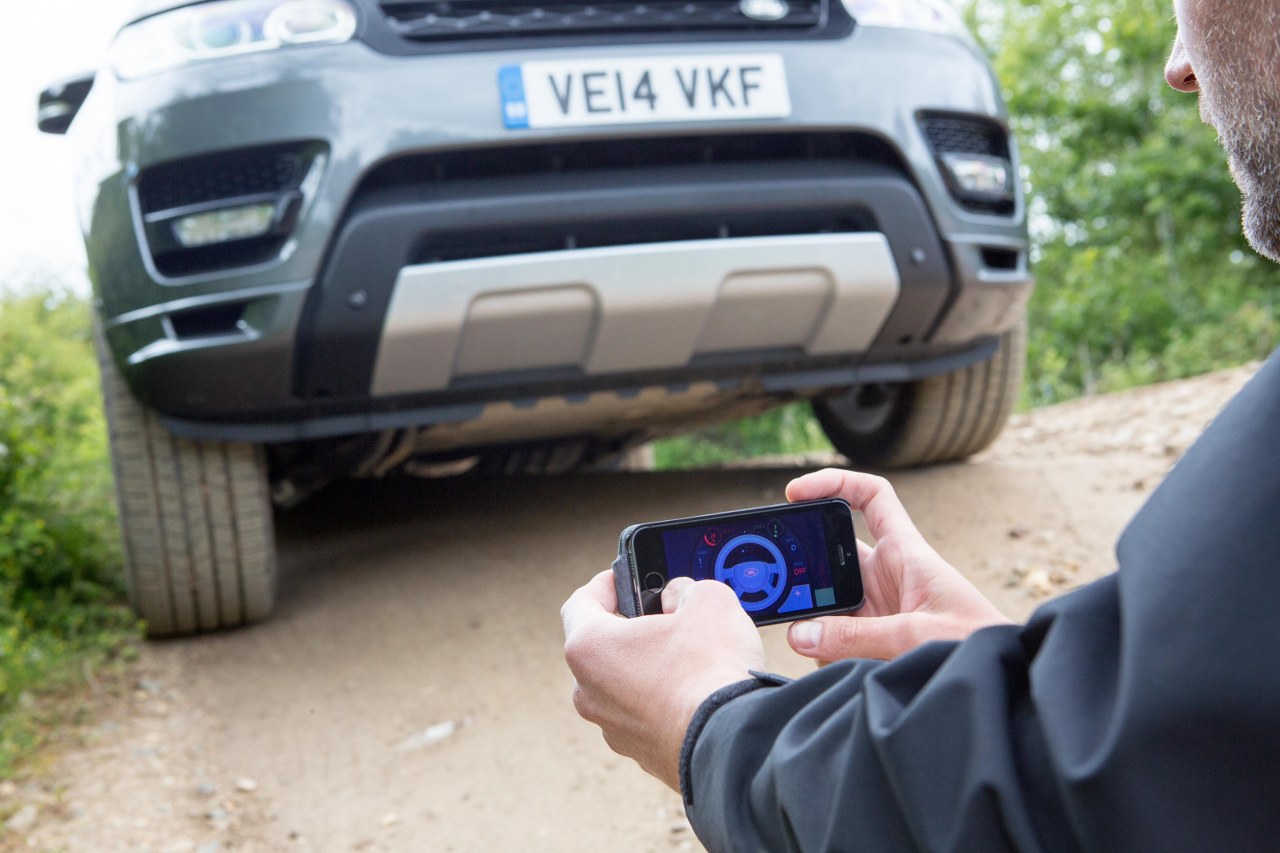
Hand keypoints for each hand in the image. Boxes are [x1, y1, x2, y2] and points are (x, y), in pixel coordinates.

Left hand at [562, 570, 763, 790]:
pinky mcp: (641, 753)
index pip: (581, 602)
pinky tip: (696, 692)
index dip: (606, 583)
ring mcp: (613, 728)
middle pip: (604, 647)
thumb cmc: (709, 670)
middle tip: (667, 616)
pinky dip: (664, 700)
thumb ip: (685, 589)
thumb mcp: (707, 600)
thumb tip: (680, 599)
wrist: (731, 742)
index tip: (624, 578)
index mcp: (589, 648)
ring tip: (689, 657)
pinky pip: (646, 715)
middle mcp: (589, 693)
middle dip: (634, 628)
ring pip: (624, 684)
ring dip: (649, 666)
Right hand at [784, 468, 1010, 661]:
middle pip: (831, 556)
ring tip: (816, 647)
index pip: (870, 498)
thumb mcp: (916, 636)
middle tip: (783, 589)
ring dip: (818, 624)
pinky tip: (835, 670)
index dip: (834, 483)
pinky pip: (835, 639)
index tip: (796, 492)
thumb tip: (799, 634)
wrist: (1003, 684)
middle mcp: (887, 576)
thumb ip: (854, 636)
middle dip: (808, 573)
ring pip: (828, 603)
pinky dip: (827, 654)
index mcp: (906, 554)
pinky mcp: (873, 640)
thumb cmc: (978, 647)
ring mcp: (878, 609)